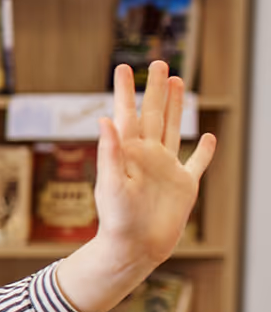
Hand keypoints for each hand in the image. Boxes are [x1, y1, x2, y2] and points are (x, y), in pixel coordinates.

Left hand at [56, 61, 215, 311]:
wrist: (134, 247)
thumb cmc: (116, 219)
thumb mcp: (110, 184)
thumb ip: (109, 152)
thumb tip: (103, 119)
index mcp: (128, 152)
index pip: (127, 114)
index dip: (126, 91)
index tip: (124, 67)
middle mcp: (148, 155)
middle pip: (154, 114)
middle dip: (156, 89)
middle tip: (159, 63)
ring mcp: (167, 168)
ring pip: (173, 129)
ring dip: (175, 106)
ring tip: (177, 82)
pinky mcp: (185, 185)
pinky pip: (197, 163)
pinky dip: (204, 151)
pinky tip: (208, 136)